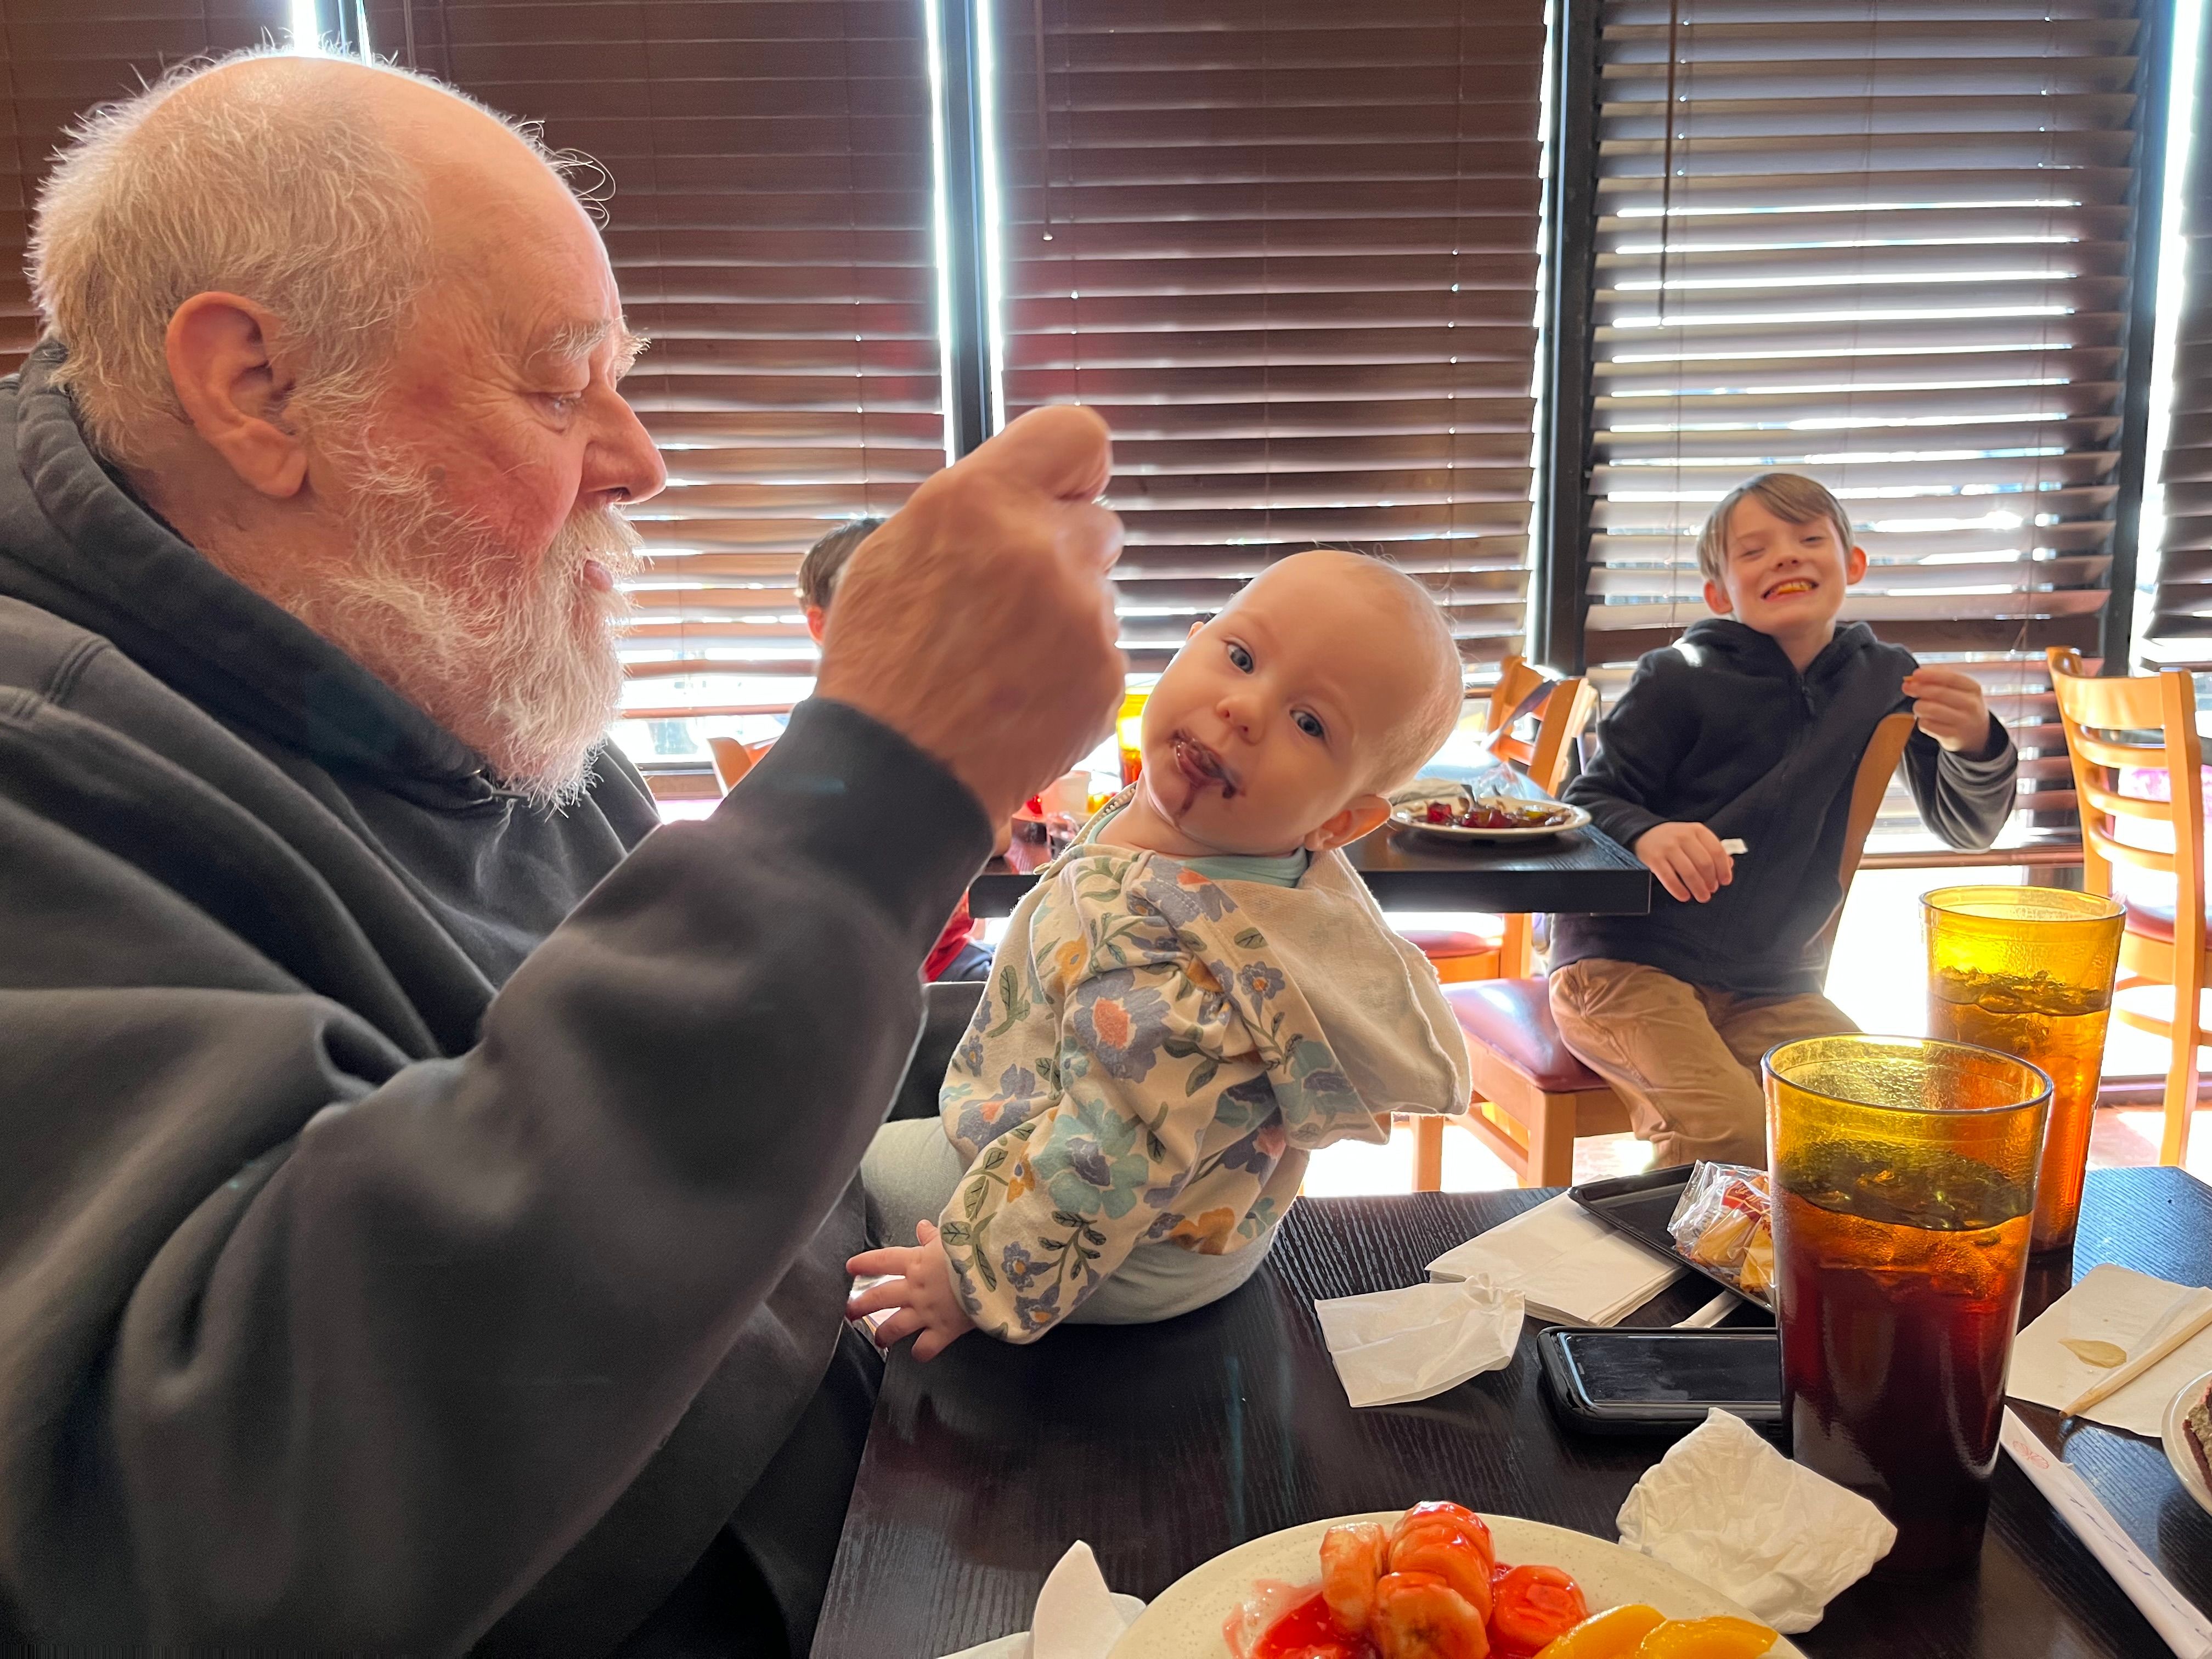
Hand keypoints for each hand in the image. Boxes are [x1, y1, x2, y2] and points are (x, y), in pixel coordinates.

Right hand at [814, 406, 1126, 825]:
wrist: (894, 774)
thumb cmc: (881, 665)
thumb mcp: (892, 554)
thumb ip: (970, 512)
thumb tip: (1021, 497)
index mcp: (979, 501)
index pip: (1078, 434)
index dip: (1075, 467)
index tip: (1063, 493)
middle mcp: (1041, 547)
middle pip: (1099, 522)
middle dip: (1066, 552)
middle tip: (1012, 598)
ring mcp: (1082, 616)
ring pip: (1098, 594)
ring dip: (1065, 616)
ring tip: (1001, 660)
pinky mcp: (1104, 675)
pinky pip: (1102, 653)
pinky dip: (1070, 672)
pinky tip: (1019, 696)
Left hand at [846, 1220, 976, 1360]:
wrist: (995, 1272)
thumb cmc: (976, 1251)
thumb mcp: (953, 1237)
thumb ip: (934, 1236)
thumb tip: (922, 1227)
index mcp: (916, 1262)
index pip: (883, 1260)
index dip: (865, 1263)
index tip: (851, 1267)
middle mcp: (916, 1288)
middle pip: (880, 1297)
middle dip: (861, 1305)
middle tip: (850, 1312)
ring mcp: (927, 1311)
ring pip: (895, 1326)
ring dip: (884, 1334)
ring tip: (879, 1339)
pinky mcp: (944, 1330)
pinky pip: (926, 1347)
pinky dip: (921, 1352)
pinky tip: (918, 1353)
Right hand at [1634, 820, 1733, 903]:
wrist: (1644, 834)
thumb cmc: (1674, 840)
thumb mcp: (1694, 838)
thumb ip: (1712, 850)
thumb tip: (1729, 866)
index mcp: (1697, 830)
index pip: (1717, 851)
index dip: (1723, 869)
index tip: (1725, 881)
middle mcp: (1683, 836)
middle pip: (1704, 863)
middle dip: (1710, 881)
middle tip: (1711, 890)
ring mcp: (1668, 847)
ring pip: (1689, 872)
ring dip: (1698, 888)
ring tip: (1701, 896)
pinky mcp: (1654, 858)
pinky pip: (1669, 878)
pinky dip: (1678, 890)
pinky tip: (1684, 896)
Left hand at [1904, 666, 1994, 754]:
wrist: (1976, 733)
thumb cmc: (1961, 705)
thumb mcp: (1959, 688)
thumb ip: (1940, 677)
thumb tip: (1917, 675)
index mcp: (1973, 688)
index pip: (1951, 678)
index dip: (1931, 675)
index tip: (1915, 674)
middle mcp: (1971, 705)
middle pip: (1939, 693)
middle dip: (1919, 689)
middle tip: (1907, 687)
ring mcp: (1963, 722)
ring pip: (1930, 709)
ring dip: (1919, 706)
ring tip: (1919, 706)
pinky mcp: (1952, 736)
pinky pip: (1927, 725)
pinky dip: (1922, 721)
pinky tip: (1926, 720)